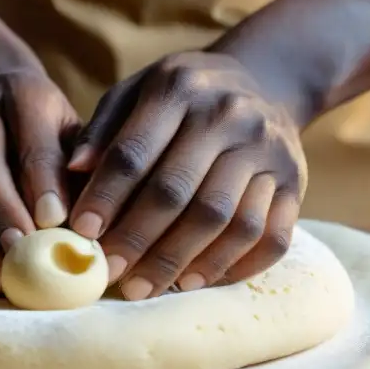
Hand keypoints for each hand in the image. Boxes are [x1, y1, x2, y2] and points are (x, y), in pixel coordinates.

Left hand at [68, 52, 306, 299]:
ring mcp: (269, 150)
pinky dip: (233, 266)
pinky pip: (270, 236)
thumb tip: (73, 172)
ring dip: (181, 260)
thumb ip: (103, 129)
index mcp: (178, 87)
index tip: (81, 232)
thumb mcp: (136, 90)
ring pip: (225, 220)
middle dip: (138, 238)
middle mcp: (229, 115)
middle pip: (179, 191)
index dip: (106, 196)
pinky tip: (195, 282)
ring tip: (146, 287)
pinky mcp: (296, 182)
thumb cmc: (182, 96)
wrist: (266, 81)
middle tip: (109, 273)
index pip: (135, 151)